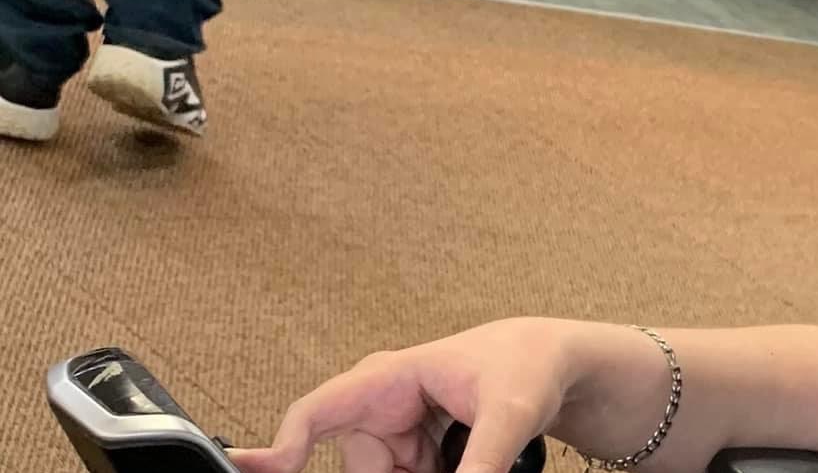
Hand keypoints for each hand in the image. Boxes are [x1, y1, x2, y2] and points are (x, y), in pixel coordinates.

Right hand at [232, 319, 574, 472]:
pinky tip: (462, 463)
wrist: (554, 364)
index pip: (317, 411)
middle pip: (358, 469)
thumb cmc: (528, 366)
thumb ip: (481, 463)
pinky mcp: (416, 451)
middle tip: (438, 459)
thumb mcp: (510, 416)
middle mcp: (385, 405)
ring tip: (468, 452)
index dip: (277, 449)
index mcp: (392, 378)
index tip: (253, 470)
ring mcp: (399, 431)